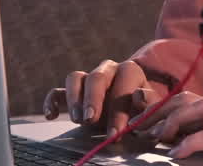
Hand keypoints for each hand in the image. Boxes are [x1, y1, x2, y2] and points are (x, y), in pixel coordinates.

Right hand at [43, 59, 164, 137]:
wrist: (132, 112)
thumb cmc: (143, 111)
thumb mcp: (151, 109)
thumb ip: (149, 104)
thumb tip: (139, 96)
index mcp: (130, 71)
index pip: (123, 83)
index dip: (118, 109)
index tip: (115, 133)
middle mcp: (108, 70)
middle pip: (97, 77)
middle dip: (93, 100)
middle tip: (91, 120)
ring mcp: (88, 79)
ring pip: (75, 78)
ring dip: (74, 99)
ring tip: (78, 120)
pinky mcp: (73, 92)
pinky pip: (58, 91)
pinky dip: (52, 101)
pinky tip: (51, 115)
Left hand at [127, 91, 202, 163]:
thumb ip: (191, 136)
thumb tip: (162, 134)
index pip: (189, 100)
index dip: (161, 107)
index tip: (140, 121)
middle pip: (192, 99)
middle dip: (162, 109)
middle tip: (140, 127)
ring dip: (175, 119)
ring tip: (158, 136)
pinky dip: (191, 141)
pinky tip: (177, 152)